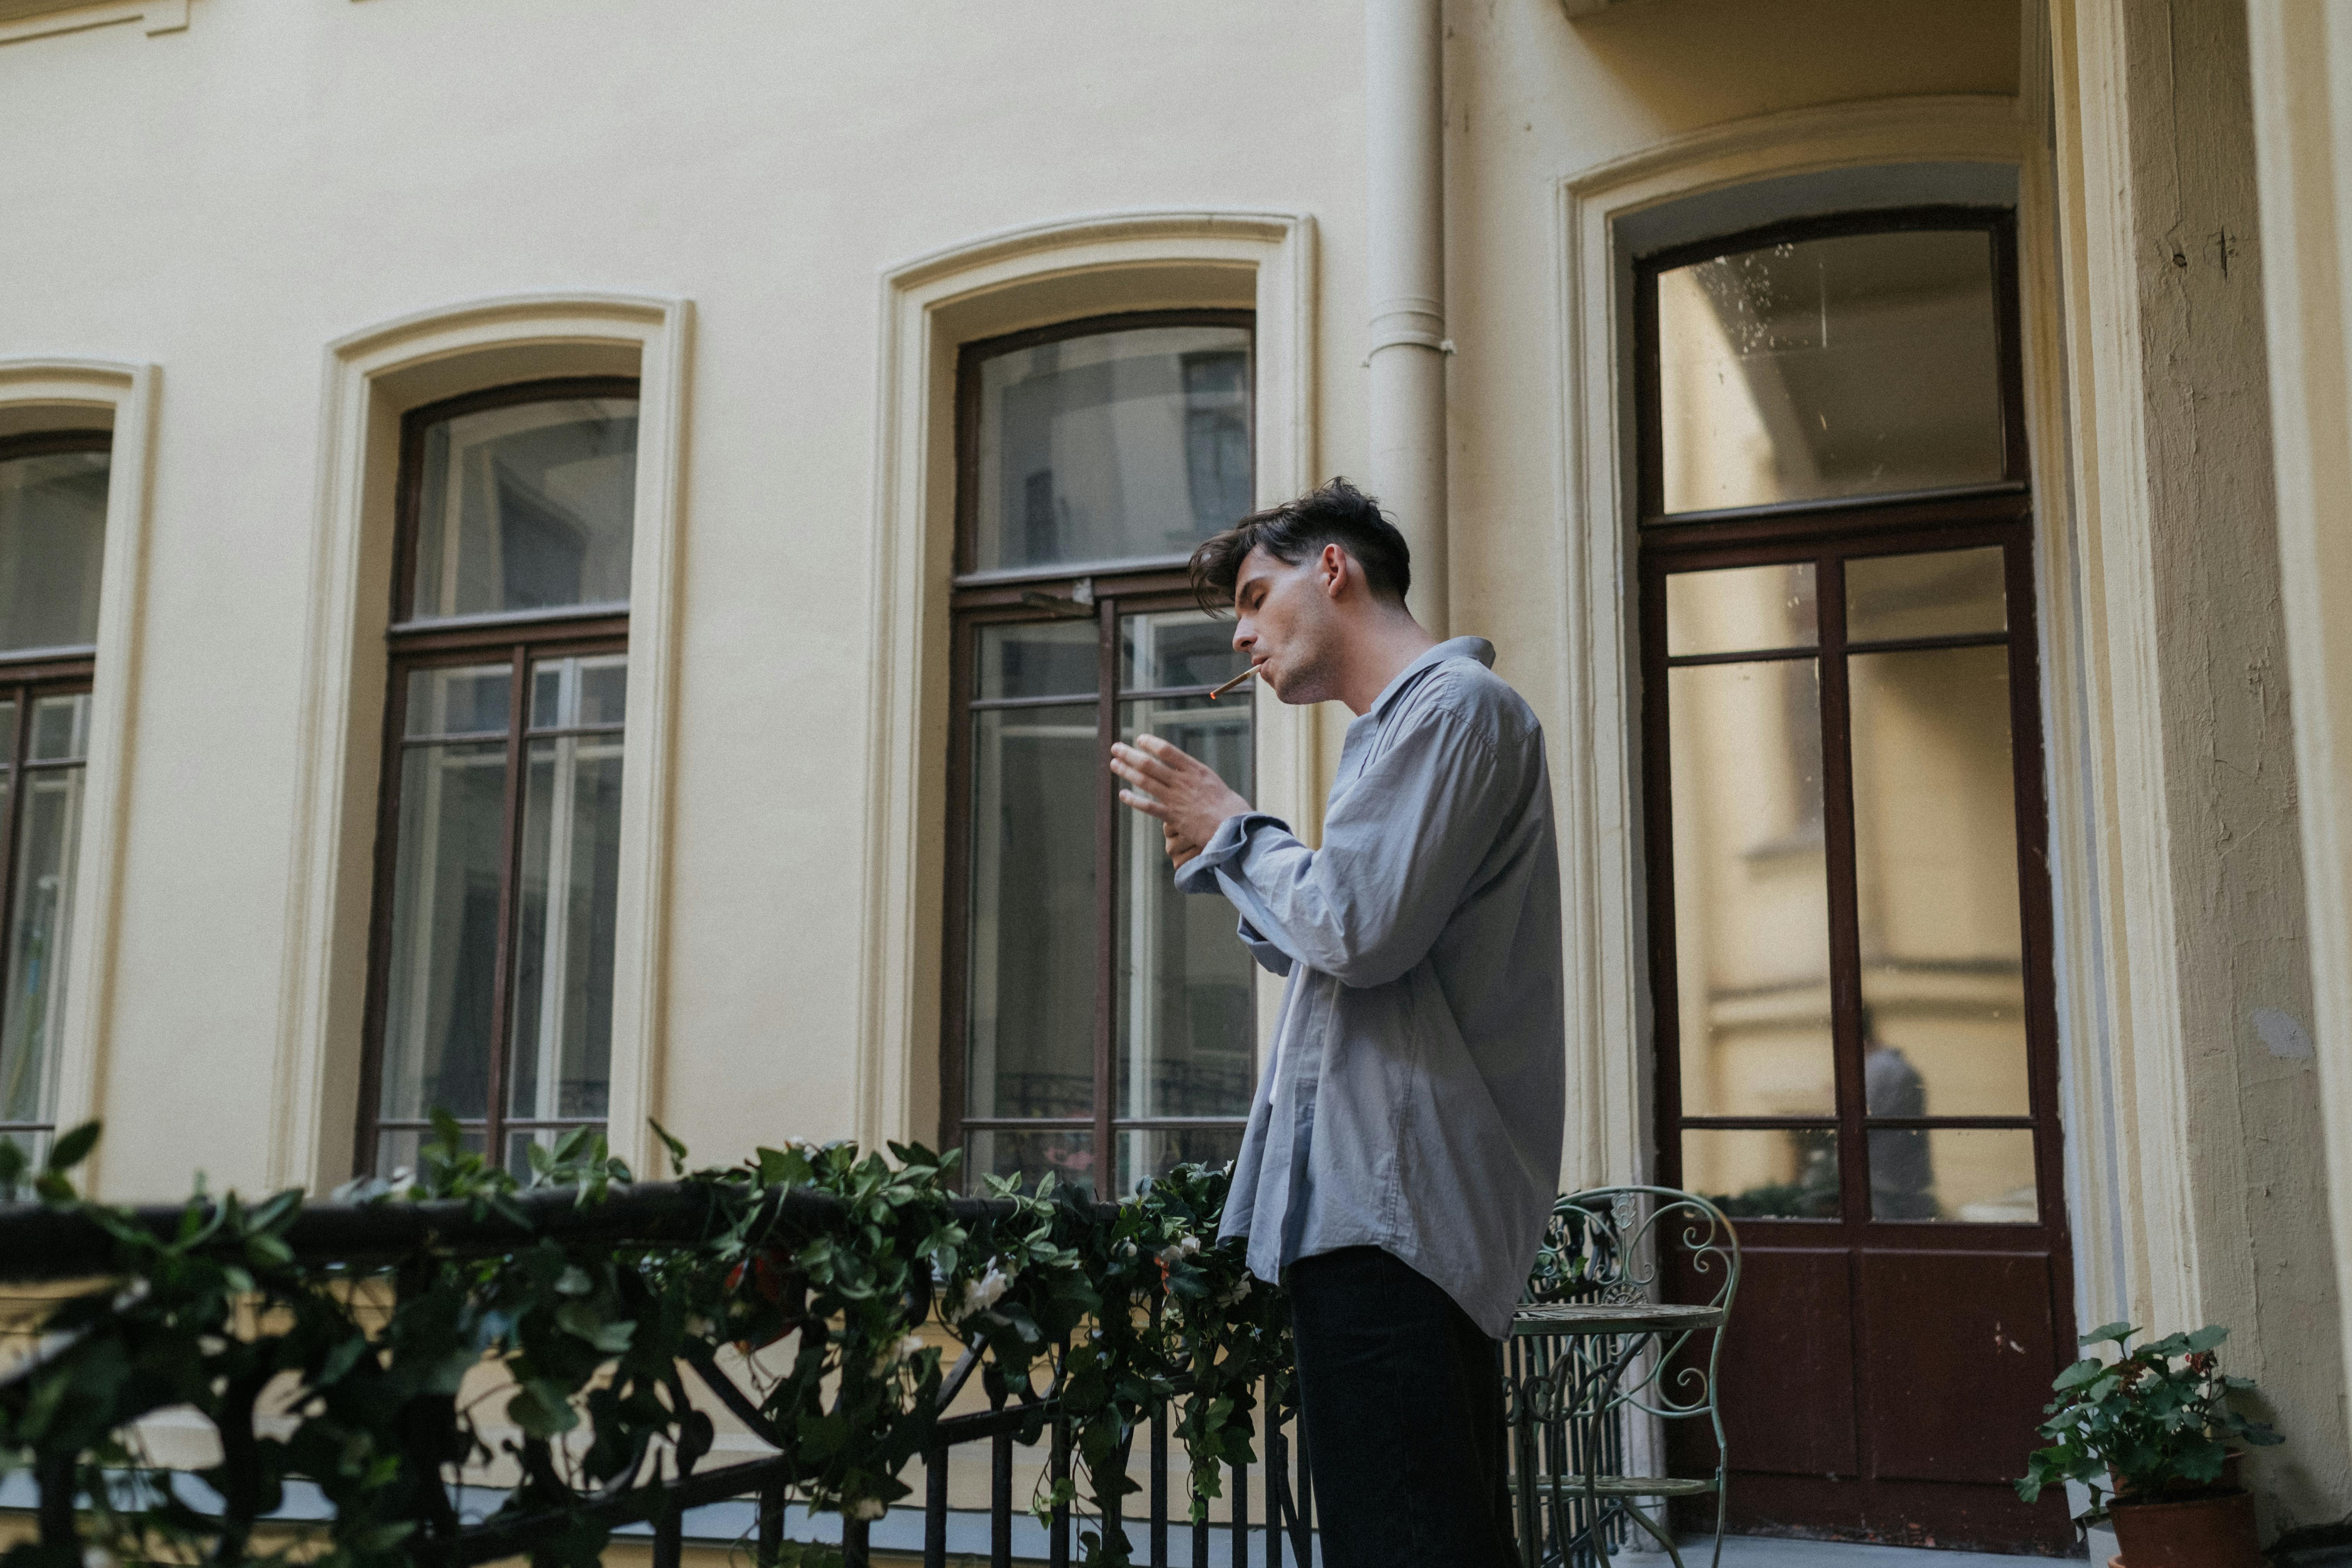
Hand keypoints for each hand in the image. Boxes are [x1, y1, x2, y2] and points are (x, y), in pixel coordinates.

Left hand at [1111, 734, 1251, 868]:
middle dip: (1130, 754)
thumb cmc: (1228, 806)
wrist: (1234, 828)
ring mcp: (1176, 799)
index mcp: (1195, 770)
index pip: (1168, 750)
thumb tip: (1180, 769)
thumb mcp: (1212, 782)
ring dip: (1127, 771)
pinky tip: (1122, 794)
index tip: (1140, 739)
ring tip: (1114, 763)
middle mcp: (1183, 782)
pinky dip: (1133, 800)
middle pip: (1149, 764)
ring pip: (1145, 782)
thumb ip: (1194, 775)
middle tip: (1116, 747)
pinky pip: (1148, 807)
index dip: (1150, 743)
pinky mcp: (1173, 817)